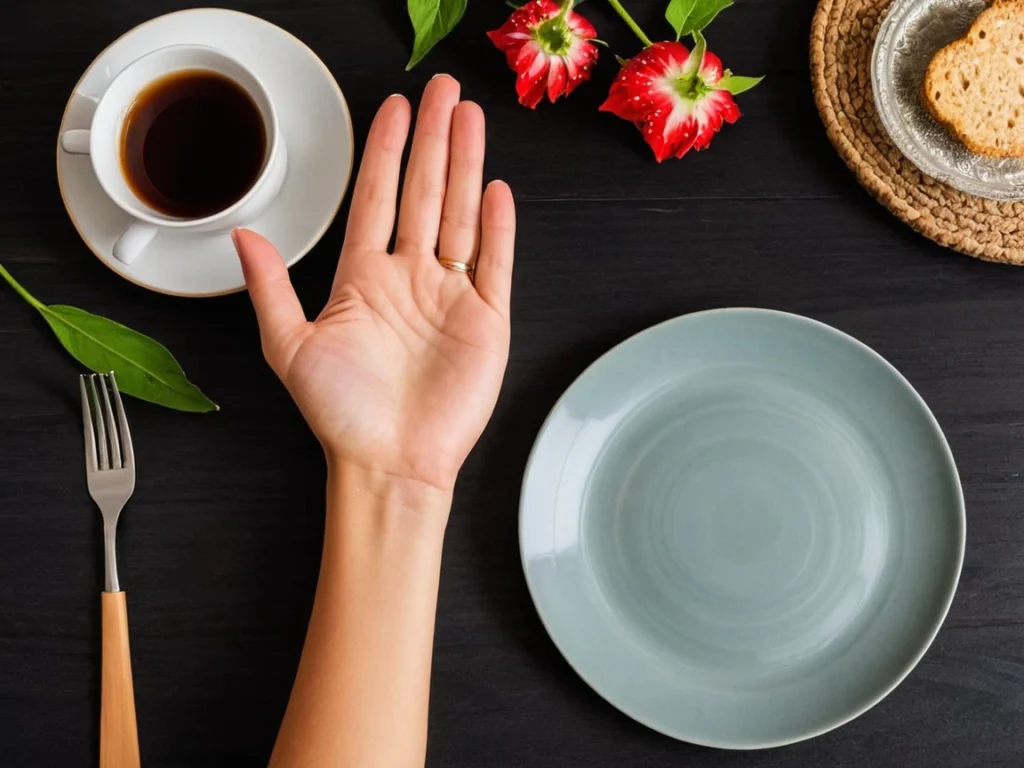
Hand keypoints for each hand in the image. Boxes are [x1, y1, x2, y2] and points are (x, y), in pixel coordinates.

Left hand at [233, 76, 514, 494]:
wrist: (390, 464)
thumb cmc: (341, 415)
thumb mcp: (289, 347)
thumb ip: (270, 288)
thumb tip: (242, 235)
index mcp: (363, 279)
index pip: (377, 199)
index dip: (384, 153)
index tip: (393, 110)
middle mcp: (409, 279)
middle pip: (424, 194)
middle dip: (433, 140)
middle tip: (442, 91)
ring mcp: (450, 297)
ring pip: (460, 217)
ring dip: (464, 167)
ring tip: (470, 120)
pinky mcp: (486, 322)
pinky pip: (494, 265)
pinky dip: (497, 229)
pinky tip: (494, 191)